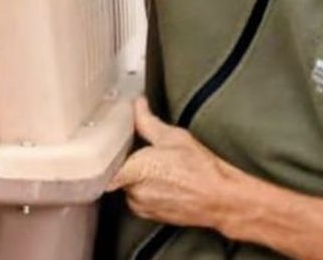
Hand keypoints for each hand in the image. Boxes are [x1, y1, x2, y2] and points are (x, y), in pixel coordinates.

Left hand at [107, 98, 243, 229]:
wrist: (220, 198)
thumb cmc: (201, 169)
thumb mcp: (174, 137)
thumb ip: (147, 122)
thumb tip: (137, 106)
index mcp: (136, 170)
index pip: (102, 169)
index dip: (101, 158)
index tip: (105, 148)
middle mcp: (134, 192)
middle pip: (117, 174)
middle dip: (127, 163)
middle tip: (143, 153)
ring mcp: (142, 206)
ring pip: (128, 187)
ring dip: (137, 178)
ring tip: (160, 169)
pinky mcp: (150, 217)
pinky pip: (139, 200)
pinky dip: (147, 190)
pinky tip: (165, 182)